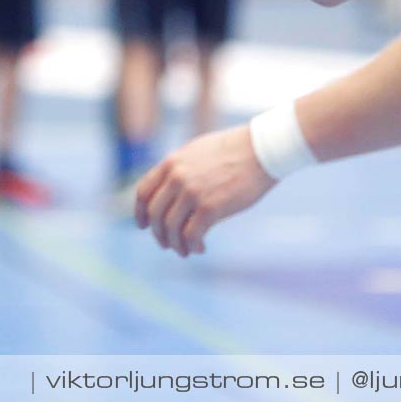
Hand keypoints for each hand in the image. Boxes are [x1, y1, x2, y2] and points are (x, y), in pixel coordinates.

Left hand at [134, 124, 276, 256]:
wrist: (260, 151)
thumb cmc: (233, 150)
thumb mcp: (196, 152)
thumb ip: (180, 168)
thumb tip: (170, 188)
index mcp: (171, 163)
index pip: (143, 192)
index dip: (140, 213)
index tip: (144, 225)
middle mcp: (177, 177)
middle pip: (155, 214)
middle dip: (159, 234)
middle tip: (167, 244)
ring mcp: (192, 193)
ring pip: (171, 228)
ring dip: (175, 244)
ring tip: (185, 250)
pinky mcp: (210, 208)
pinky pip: (191, 235)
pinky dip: (192, 246)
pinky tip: (201, 248)